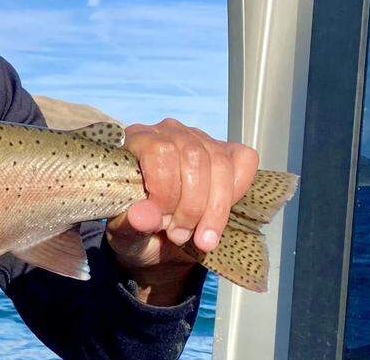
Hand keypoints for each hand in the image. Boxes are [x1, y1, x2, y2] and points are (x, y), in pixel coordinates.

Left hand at [105, 119, 258, 304]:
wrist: (158, 238)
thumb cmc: (137, 228)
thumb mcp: (126, 231)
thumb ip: (130, 223)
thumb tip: (145, 217)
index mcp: (135, 141)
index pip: (160, 152)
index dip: (166, 190)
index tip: (162, 222)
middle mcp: (167, 132)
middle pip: (193, 158)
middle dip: (191, 205)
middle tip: (178, 235)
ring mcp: (198, 138)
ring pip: (220, 163)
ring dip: (215, 207)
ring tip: (199, 238)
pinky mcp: (225, 150)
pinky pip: (243, 161)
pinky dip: (236, 192)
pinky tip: (218, 217)